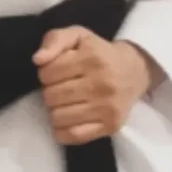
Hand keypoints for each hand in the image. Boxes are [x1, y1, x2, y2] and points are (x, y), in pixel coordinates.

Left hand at [33, 26, 157, 145]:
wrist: (133, 70)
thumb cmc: (98, 52)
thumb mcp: (77, 35)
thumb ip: (54, 40)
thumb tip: (37, 60)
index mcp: (91, 57)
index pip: (48, 72)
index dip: (45, 73)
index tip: (55, 72)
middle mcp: (102, 83)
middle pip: (52, 96)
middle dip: (49, 92)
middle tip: (60, 88)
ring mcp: (107, 107)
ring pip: (59, 117)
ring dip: (54, 111)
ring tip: (64, 102)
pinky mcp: (111, 125)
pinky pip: (74, 135)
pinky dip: (62, 131)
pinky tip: (66, 120)